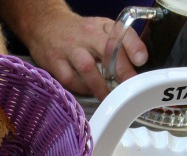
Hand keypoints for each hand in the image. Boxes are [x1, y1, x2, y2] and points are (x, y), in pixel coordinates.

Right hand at [19, 12, 146, 100]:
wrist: (45, 25)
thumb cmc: (78, 31)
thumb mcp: (100, 28)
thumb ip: (117, 42)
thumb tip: (135, 64)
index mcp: (101, 26)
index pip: (121, 32)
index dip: (133, 46)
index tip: (141, 60)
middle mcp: (86, 35)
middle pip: (106, 51)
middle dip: (120, 70)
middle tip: (129, 87)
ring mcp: (69, 49)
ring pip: (87, 68)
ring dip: (101, 86)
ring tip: (110, 98)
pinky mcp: (54, 62)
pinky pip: (70, 79)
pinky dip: (81, 88)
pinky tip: (88, 91)